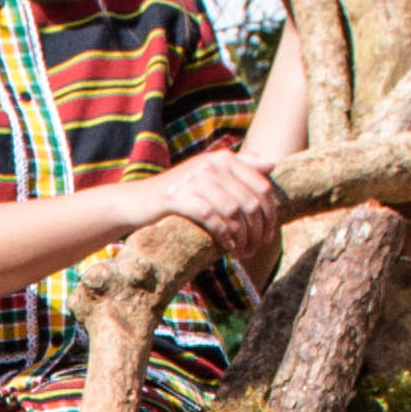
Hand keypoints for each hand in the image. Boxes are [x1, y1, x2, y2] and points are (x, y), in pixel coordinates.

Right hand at [153, 144, 286, 284]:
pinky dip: (223, 235)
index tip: (270, 236)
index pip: (262, 186)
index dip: (270, 214)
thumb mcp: (210, 175)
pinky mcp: (178, 197)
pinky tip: (226, 247)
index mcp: (224, 158)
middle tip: (254, 250)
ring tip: (241, 253)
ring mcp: (194, 179)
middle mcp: (211, 164)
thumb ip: (240, 167)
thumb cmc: (180, 192)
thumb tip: (272, 164)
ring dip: (242, 238)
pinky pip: (212, 218)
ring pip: (233, 212)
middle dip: (257, 231)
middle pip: (250, 202)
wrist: (138, 202)